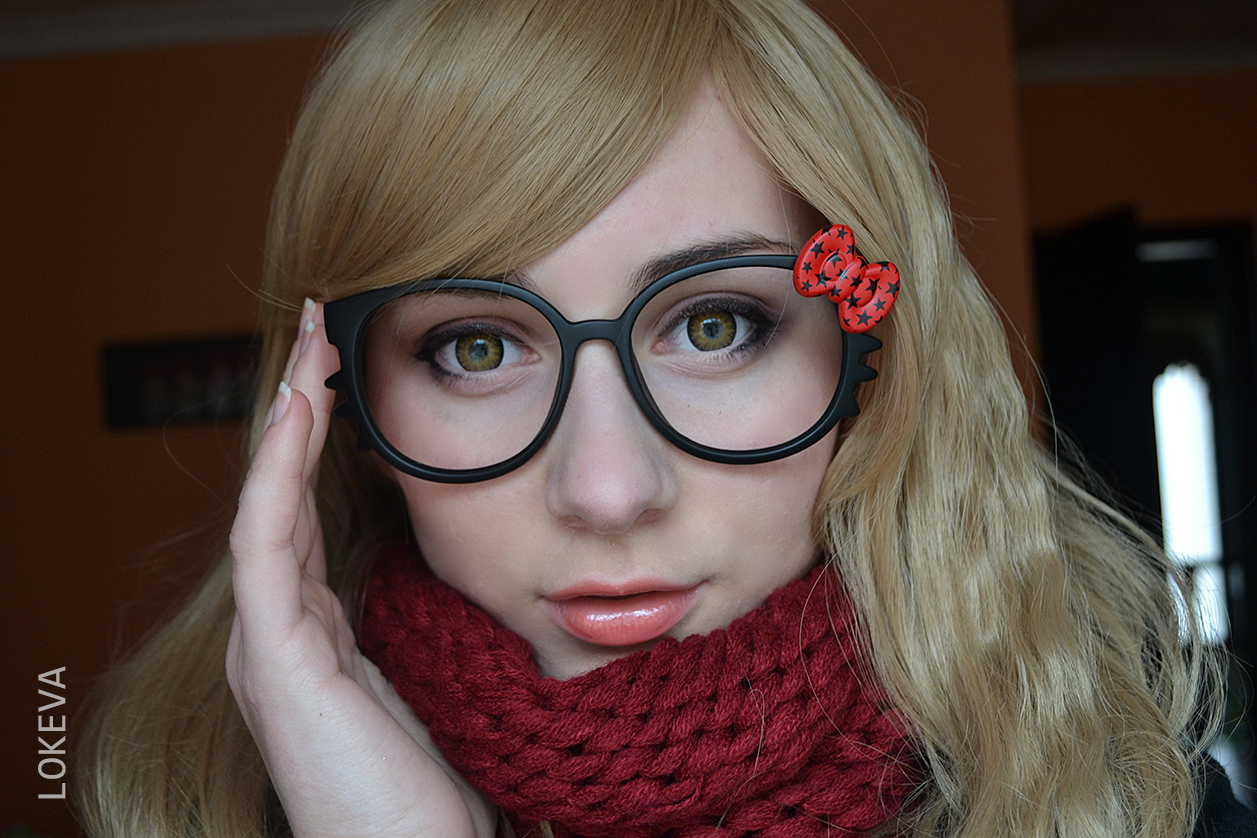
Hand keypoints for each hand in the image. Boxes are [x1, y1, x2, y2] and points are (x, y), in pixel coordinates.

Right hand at [226, 301, 495, 837]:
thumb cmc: (438, 788)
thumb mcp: (440, 677)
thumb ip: (439, 616)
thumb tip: (496, 558)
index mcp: (322, 628)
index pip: (313, 508)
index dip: (325, 436)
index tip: (354, 366)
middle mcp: (285, 626)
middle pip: (285, 490)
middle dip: (301, 405)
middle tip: (324, 326)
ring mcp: (272, 641)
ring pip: (268, 502)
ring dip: (287, 418)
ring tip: (310, 343)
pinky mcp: (276, 659)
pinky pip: (265, 546)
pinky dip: (276, 474)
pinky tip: (297, 411)